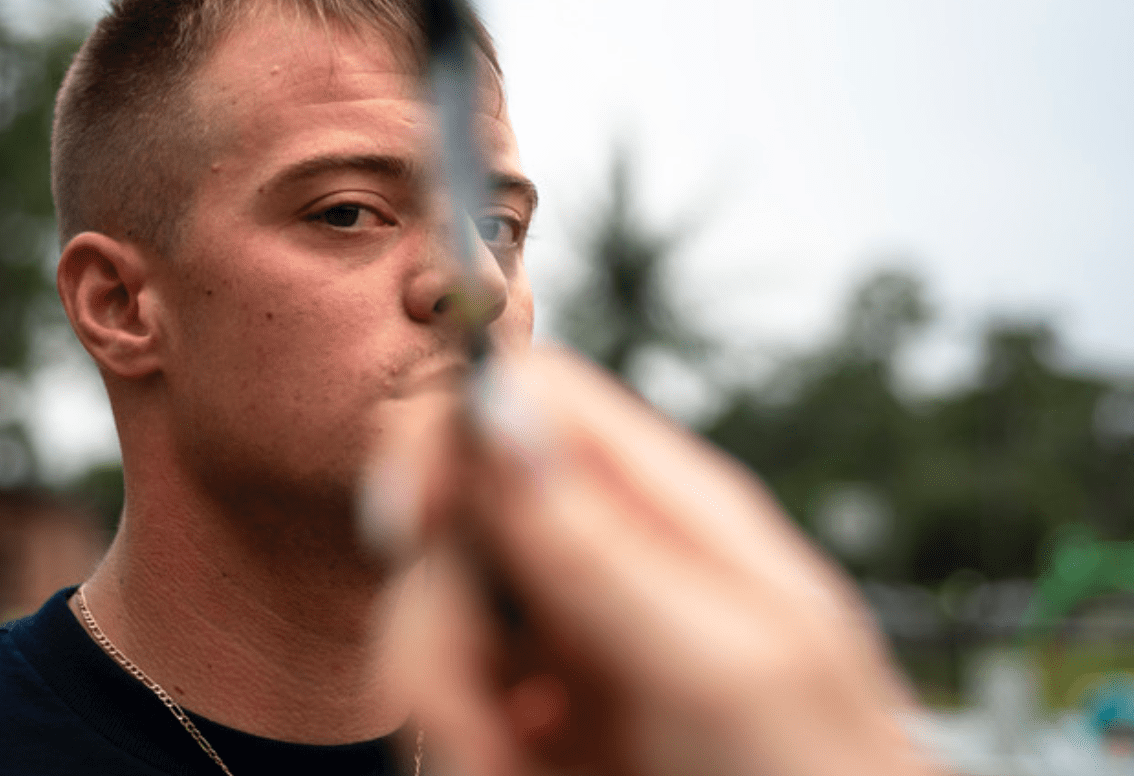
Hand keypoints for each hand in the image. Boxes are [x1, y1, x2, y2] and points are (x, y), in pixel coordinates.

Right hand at [364, 347, 939, 775]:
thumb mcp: (721, 661)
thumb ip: (602, 538)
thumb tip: (498, 411)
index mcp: (672, 505)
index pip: (531, 395)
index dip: (448, 439)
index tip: (412, 528)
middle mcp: (614, 552)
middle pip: (457, 511)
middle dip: (436, 612)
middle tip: (473, 718)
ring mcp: (577, 632)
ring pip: (438, 610)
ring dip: (446, 697)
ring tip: (515, 769)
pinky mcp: (547, 709)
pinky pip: (456, 693)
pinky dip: (466, 741)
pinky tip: (520, 772)